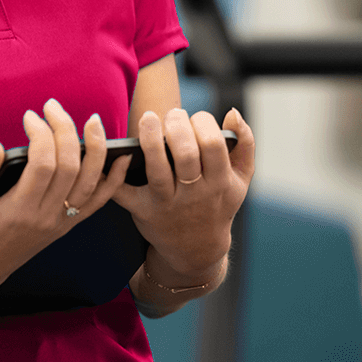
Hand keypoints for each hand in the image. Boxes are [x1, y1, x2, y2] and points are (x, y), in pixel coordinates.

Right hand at [0, 98, 131, 300]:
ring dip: (95, 148)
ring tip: (91, 120)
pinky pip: (98, 202)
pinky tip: (122, 157)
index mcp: (18, 210)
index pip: (43, 164)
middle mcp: (45, 217)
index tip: (30, 116)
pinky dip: (113, 179)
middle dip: (65, 130)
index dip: (41, 134)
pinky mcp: (67, 225)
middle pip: (70, 167)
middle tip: (53, 107)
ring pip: (90, 182)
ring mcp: (61, 223)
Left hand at [112, 107, 253, 279]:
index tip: (197, 118)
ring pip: (157, 168)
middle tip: (173, 114)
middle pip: (185, 154)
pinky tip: (118, 153)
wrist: (196, 248)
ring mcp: (167, 203)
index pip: (213, 144)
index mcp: (219, 182)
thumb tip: (232, 113)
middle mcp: (194, 194)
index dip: (204, 123)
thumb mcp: (241, 178)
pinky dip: (116, 174)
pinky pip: (125, 193)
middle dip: (177, 126)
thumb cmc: (219, 202)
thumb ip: (245, 143)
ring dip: (150, 139)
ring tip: (148, 117)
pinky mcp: (143, 211)